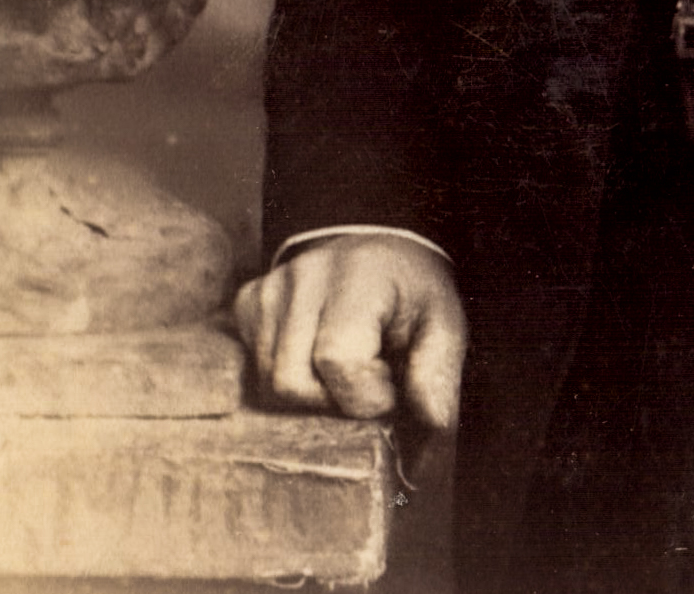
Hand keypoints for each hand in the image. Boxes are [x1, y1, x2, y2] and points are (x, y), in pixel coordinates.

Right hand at [233, 235, 466, 428]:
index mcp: (361, 274)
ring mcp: (272, 286)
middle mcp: (306, 273)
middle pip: (291, 383)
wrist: (383, 252)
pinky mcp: (250, 301)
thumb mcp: (443, 326)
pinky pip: (251, 368)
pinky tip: (314, 355)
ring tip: (344, 367)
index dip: (366, 394)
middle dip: (332, 399)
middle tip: (366, 379)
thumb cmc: (414, 295)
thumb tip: (429, 440)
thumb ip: (436, 377)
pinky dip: (285, 375)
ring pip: (267, 384)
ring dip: (309, 393)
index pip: (337, 361)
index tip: (390, 382)